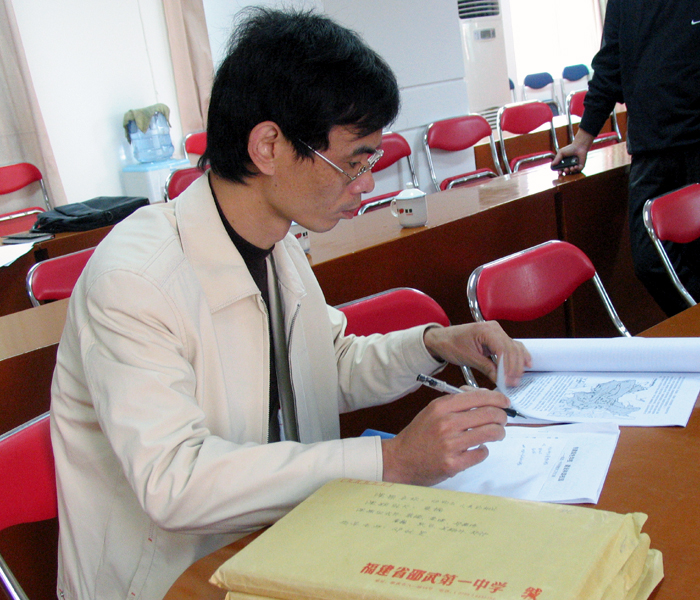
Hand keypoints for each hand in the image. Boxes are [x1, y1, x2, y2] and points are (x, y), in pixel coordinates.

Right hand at [381, 387, 509, 485]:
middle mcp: (446, 423)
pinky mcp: (454, 464)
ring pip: (490, 433)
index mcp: (441, 407)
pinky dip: (484, 450)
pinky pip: (481, 453)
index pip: (478, 397)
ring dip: (499, 433)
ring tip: (497, 433)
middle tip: (503, 420)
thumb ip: (455, 403)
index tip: (505, 402)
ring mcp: (450, 445)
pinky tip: (478, 448)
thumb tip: (484, 397)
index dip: (497, 398)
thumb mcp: (432, 411)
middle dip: (502, 416)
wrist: (400, 459)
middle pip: (489, 414)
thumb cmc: (419, 435)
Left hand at [423, 321, 530, 385]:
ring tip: (517, 379)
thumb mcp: (468, 358)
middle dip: (514, 368)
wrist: (441, 339)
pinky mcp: (497, 338)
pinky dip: (519, 356)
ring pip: (515, 348)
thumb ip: (486, 367)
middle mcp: (494, 329)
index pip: (504, 350)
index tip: (508, 381)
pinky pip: (512, 347)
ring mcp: (497, 332)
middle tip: (513, 383)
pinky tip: (526, 364)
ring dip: (518, 364)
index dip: (508, 367)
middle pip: (512, 349)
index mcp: (486, 330)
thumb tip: (500, 379)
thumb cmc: (451, 344)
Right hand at [551, 129, 594, 174]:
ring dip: (571, 171)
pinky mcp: (580, 166)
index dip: (560, 173)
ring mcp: (575, 166)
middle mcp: (569, 166)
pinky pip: (578, 170)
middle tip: (565, 169)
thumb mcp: (561, 153)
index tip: (559, 173)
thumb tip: (552, 165)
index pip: (560, 171)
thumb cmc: (570, 148)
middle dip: (565, 172)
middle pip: (566, 173)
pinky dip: (576, 169)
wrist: (579, 146)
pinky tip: (575, 166)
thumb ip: (557, 159)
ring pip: (572, 172)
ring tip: (571, 167)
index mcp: (563, 164)